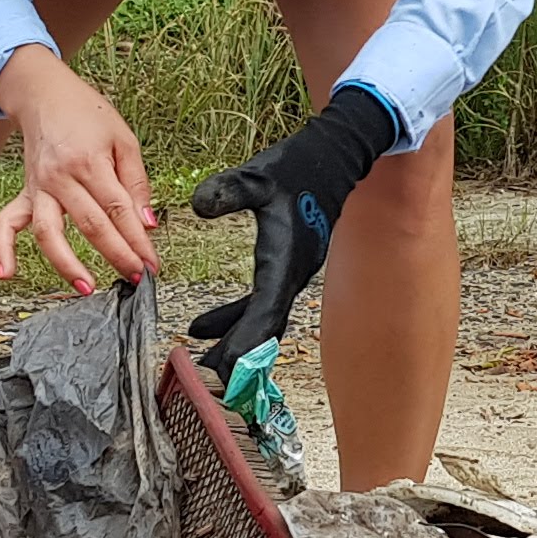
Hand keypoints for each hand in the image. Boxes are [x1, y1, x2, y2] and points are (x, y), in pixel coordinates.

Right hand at [0, 52, 158, 293]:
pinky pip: (6, 223)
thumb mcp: (124, 139)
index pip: (118, 210)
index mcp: (90, 162)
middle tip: (135, 277)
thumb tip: (147, 223)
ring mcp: (39, 187)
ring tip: (86, 288)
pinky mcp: (25, 192)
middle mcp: (61, 178)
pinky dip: (3, 249)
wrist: (44, 94)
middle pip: (90, 225)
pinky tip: (8, 273)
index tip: (152, 262)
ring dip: (66, 264)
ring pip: (48, 232)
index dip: (138, 240)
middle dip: (116, 255)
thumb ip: (137, 182)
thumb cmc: (86, 114)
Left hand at [185, 83, 396, 381]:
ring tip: (199, 360)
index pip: (264, 311)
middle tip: (201, 380)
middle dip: (234, 355)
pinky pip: (262, 305)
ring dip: (234, 341)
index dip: (242, 340)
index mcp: (286, 258)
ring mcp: (293, 273)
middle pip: (264, 328)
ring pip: (263, 320)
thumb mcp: (257, 175)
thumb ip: (228, 190)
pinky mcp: (289, 267)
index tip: (220, 364)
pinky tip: (204, 324)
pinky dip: (237, 320)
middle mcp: (294, 274)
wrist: (338, 157)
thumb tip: (198, 206)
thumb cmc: (298, 165)